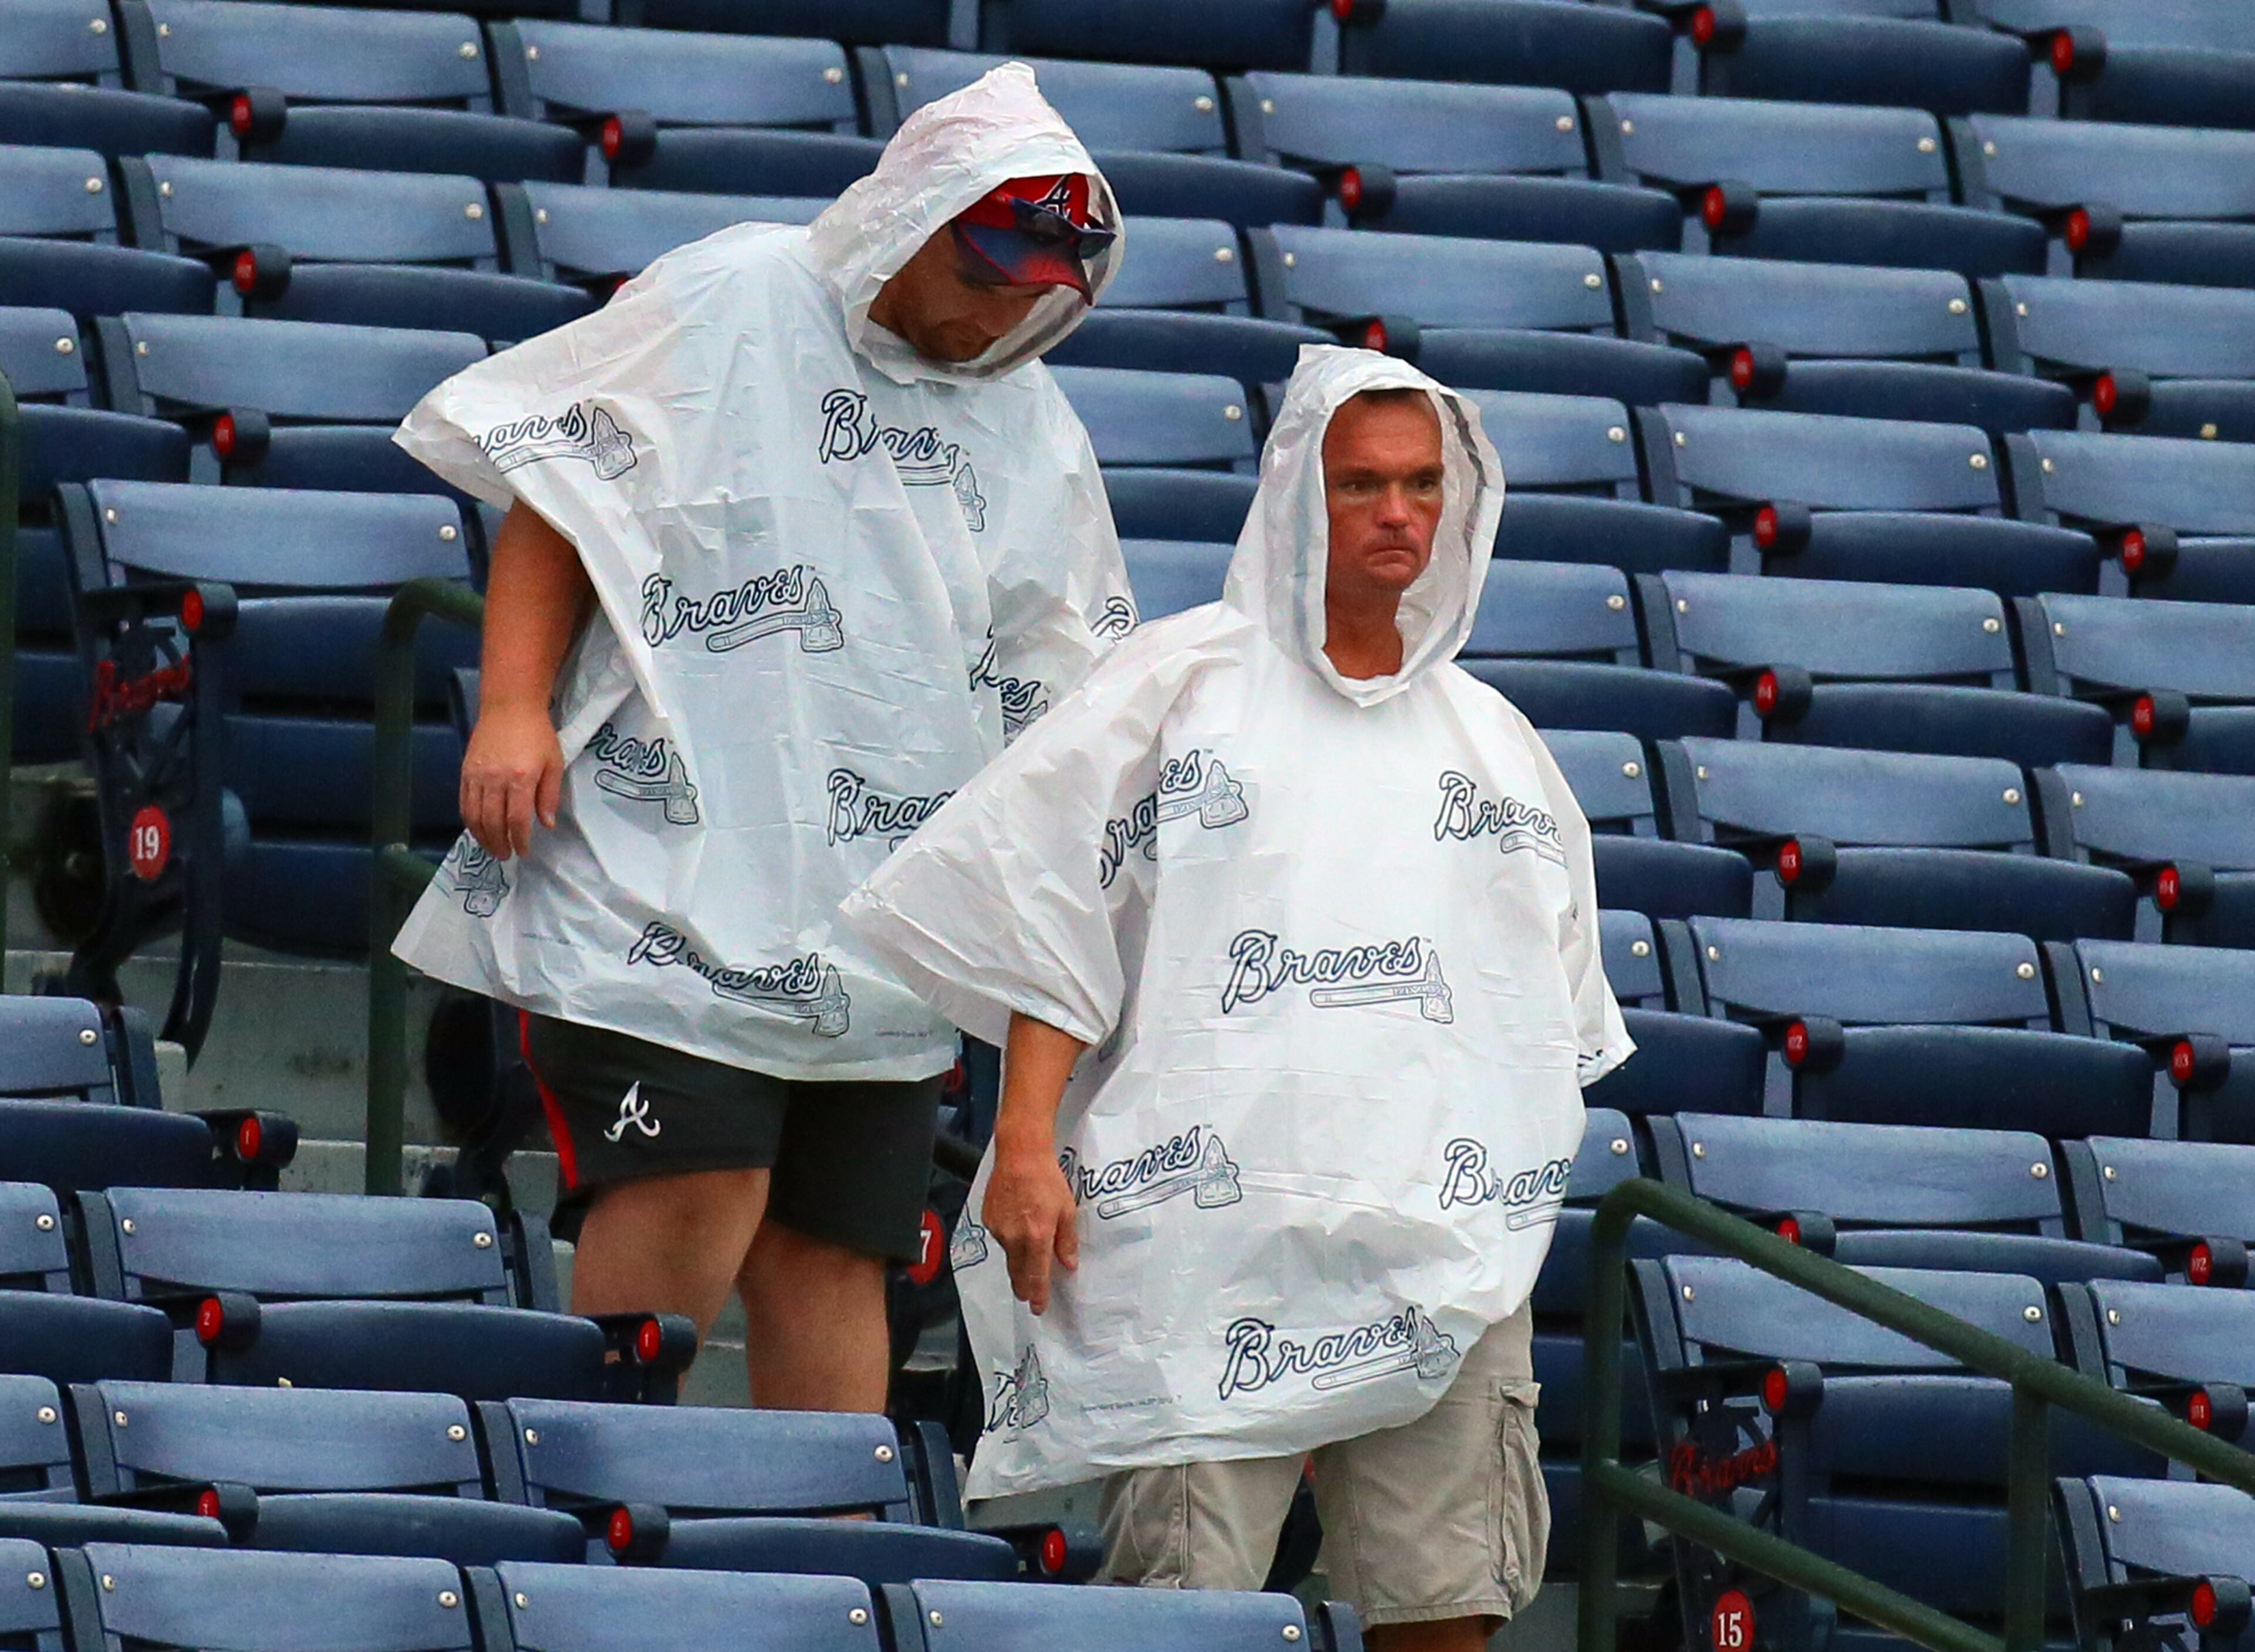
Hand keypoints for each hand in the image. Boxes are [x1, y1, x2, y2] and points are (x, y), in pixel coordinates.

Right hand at [460, 701, 564, 859]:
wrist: (510, 706)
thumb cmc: (537, 734)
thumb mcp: (554, 763)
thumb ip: (549, 795)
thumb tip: (546, 824)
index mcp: (521, 778)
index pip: (517, 819)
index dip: (520, 840)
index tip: (523, 851)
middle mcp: (495, 779)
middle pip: (493, 822)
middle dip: (499, 843)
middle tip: (506, 855)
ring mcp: (477, 775)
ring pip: (474, 816)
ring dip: (482, 837)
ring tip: (491, 848)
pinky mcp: (465, 771)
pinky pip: (464, 802)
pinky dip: (469, 820)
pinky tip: (477, 829)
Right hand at [983, 1144, 1078, 1315]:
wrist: (1019, 1154)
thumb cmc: (1048, 1180)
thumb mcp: (1067, 1210)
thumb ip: (1066, 1241)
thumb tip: (1068, 1265)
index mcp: (1036, 1237)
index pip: (1036, 1275)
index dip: (1038, 1294)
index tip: (1038, 1308)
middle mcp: (1013, 1237)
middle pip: (1017, 1273)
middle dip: (1024, 1287)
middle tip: (1028, 1296)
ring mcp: (997, 1229)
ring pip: (1009, 1255)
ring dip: (1018, 1260)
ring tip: (1027, 1253)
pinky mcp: (987, 1219)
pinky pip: (1000, 1238)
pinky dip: (1010, 1239)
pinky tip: (1017, 1226)